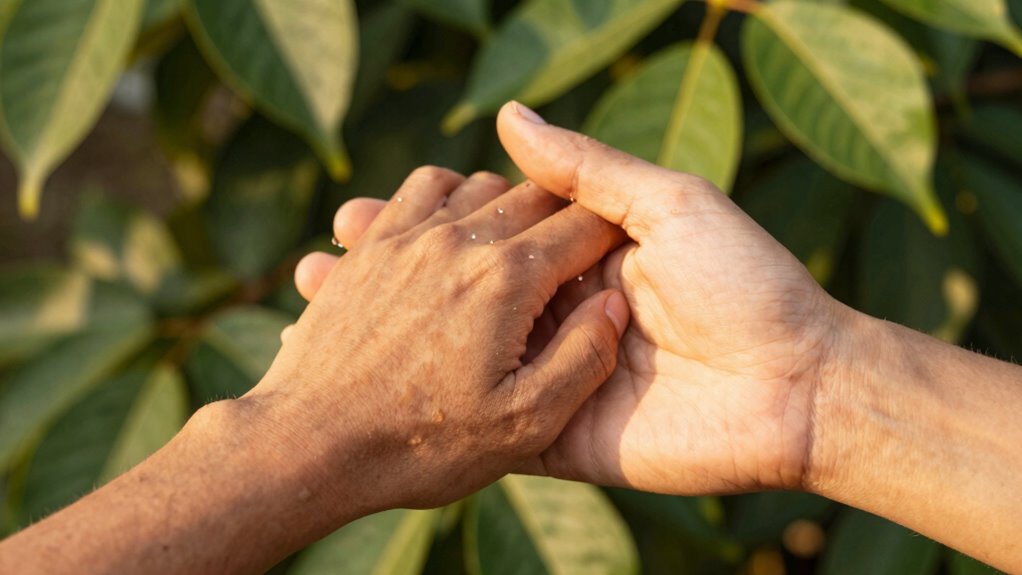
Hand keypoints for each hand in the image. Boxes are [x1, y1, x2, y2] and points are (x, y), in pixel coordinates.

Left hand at [249, 165, 629, 519]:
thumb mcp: (524, 424)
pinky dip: (451, 195)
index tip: (623, 258)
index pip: (585, 226)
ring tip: (520, 246)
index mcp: (508, 280)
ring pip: (479, 184)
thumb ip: (583, 359)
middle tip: (578, 256)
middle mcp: (459, 241)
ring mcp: (408, 237)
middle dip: (567, 217)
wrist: (311, 444)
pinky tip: (455, 231)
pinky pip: (421, 189)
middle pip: (535, 194)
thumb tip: (613, 303)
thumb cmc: (421, 445)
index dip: (614, 237)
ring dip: (509, 204)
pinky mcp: (371, 246)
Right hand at [299, 105, 843, 494]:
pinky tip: (374, 377)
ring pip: (464, 353)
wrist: (796, 390)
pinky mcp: (561, 431)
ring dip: (397, 335)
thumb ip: (587, 170)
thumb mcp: (668, 204)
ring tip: (322, 308)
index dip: (430, 222)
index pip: (490, 234)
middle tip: (325, 255)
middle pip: (464, 295)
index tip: (363, 209)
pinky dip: (434, 396)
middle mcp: (562, 313)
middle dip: (395, 278)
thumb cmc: (744, 284)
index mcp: (586, 257)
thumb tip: (508, 119)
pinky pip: (492, 413)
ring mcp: (557, 374)